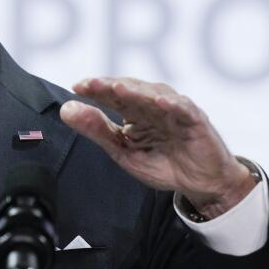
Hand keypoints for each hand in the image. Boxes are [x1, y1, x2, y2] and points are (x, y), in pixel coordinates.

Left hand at [59, 78, 255, 218]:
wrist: (201, 183)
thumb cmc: (163, 163)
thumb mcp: (123, 151)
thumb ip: (97, 131)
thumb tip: (67, 110)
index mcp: (134, 110)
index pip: (112, 95)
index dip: (95, 89)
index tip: (76, 87)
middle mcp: (153, 104)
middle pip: (129, 90)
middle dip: (109, 86)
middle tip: (90, 84)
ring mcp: (174, 110)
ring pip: (153, 95)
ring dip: (135, 91)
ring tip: (117, 89)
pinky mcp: (195, 120)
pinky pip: (183, 109)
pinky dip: (171, 104)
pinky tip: (158, 102)